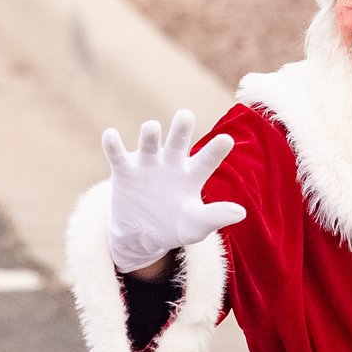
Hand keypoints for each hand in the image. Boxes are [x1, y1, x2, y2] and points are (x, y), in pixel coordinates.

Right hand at [102, 111, 244, 273]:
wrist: (141, 236)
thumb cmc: (174, 226)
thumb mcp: (196, 225)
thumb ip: (215, 216)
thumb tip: (241, 213)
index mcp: (192, 175)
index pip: (206, 160)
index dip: (215, 150)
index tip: (227, 140)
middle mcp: (171, 163)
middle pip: (177, 143)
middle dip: (180, 130)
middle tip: (185, 115)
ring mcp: (147, 165)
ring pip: (149, 144)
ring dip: (149, 135)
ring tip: (151, 127)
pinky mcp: (124, 171)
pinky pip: (118, 155)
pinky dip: (113, 145)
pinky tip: (110, 136)